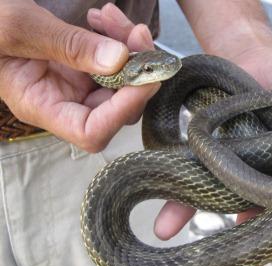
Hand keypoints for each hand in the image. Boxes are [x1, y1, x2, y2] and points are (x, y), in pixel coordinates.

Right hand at [0, 1, 157, 151]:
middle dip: (135, 71)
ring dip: (129, 49)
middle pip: (117, 107)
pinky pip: (111, 61)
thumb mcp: (20, 28)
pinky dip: (116, 39)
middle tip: (136, 34)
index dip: (122, 112)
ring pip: (121, 82)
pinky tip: (104, 18)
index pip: (91, 131)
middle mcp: (64, 102)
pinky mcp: (81, 67)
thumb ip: (69, 46)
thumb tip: (118, 61)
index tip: (143, 79)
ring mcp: (75, 85)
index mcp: (41, 106)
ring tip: (115, 18)